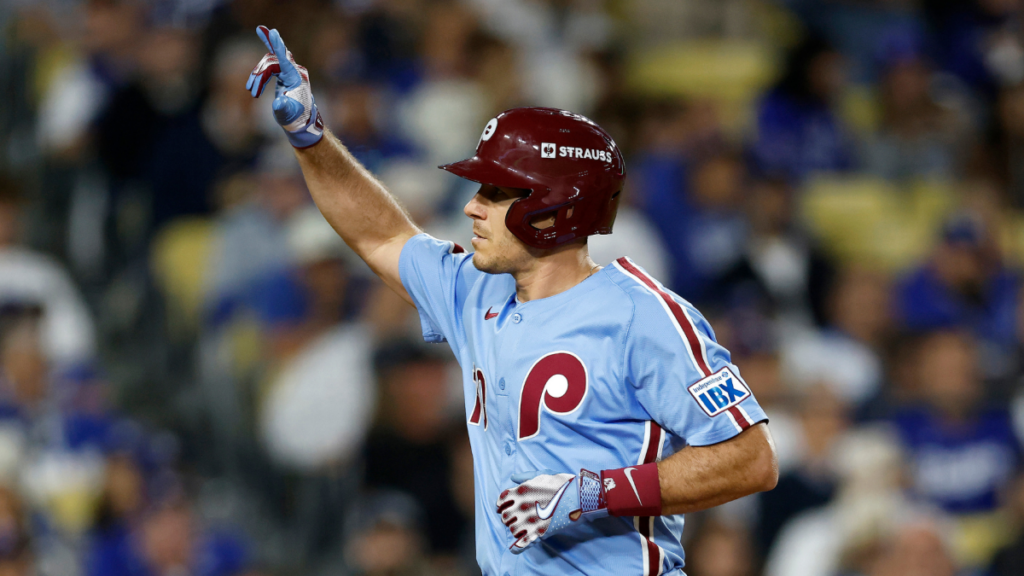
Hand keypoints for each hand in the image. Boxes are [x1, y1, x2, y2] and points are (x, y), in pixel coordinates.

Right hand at [245, 25, 323, 147]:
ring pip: (268, 64)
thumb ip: (282, 108)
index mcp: (296, 77)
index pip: (285, 58)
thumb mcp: (288, 114)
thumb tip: (277, 103)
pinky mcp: (284, 74)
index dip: (277, 45)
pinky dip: (260, 70)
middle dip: (259, 75)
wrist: (300, 121)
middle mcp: (294, 71)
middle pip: (271, 62)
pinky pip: (271, 63)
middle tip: (252, 90)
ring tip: (252, 91)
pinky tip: (253, 67)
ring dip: (258, 77)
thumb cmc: (296, 118)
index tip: (273, 31)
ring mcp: (289, 71)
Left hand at [496, 469, 604, 552]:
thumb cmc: (562, 483)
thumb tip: (513, 478)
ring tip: (522, 527)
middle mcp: (522, 506)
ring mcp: (530, 520)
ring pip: (512, 529)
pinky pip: (522, 543)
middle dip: (508, 517)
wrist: (579, 496)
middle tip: (516, 518)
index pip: (501, 501)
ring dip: (515, 529)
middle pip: (505, 516)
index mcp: (522, 491)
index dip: (501, 505)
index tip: (504, 507)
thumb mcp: (543, 474)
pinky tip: (518, 545)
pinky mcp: (539, 532)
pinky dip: (517, 546)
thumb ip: (525, 476)